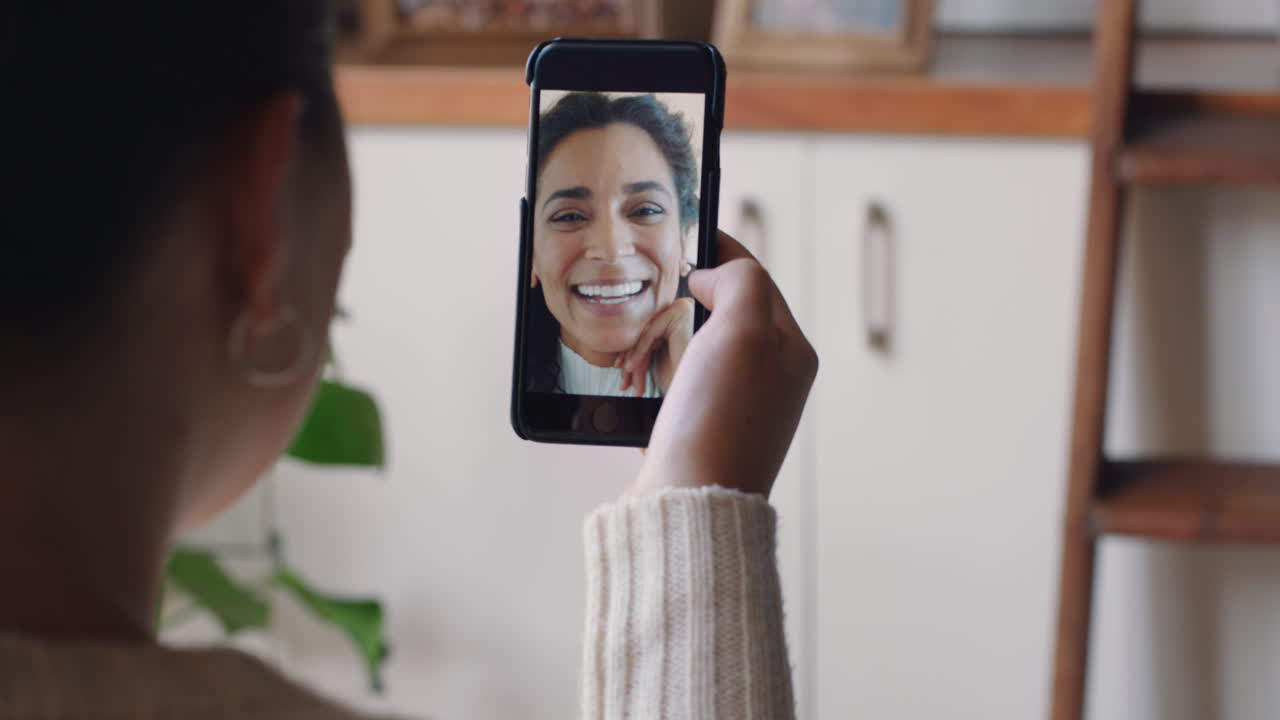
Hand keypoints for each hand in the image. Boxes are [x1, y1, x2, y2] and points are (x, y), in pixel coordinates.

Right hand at [623, 231, 817, 499]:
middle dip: (689, 296)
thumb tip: (713, 276)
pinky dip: (650, 375)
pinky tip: (636, 379)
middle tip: (659, 284)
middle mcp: (767, 381)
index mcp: (789, 352)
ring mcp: (731, 410)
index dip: (720, 252)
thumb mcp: (746, 330)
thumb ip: (739, 282)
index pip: (755, 280)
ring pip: (693, 349)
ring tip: (644, 333)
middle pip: (724, 313)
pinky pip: (670, 388)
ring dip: (664, 337)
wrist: (687, 504)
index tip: (688, 233)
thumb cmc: (719, 422)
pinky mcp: (696, 435)